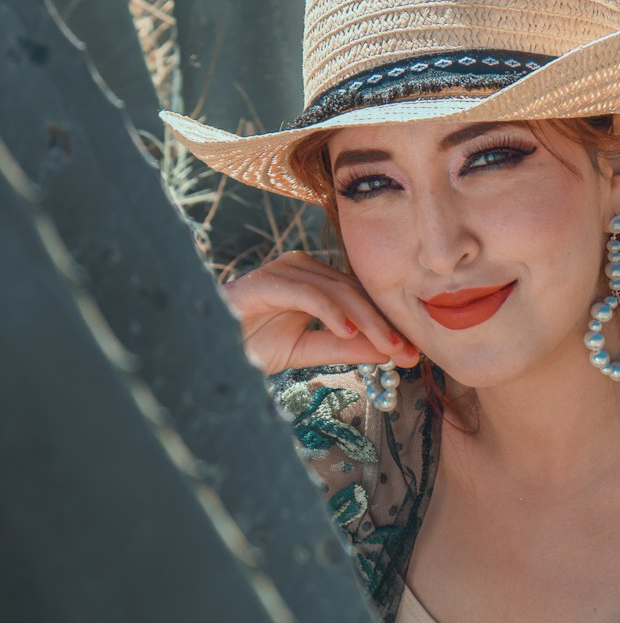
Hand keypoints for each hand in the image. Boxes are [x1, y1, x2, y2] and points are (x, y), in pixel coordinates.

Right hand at [220, 250, 420, 376]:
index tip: (413, 353)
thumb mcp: (306, 350)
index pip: (360, 296)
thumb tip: (389, 352)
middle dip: (384, 323)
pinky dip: (330, 311)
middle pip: (354, 291)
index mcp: (312, 280)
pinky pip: (306, 292)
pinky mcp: (264, 281)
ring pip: (336, 290)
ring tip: (387, 346)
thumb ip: (345, 347)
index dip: (387, 323)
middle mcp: (300, 268)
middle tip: (409, 352)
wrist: (204, 349)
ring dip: (366, 320)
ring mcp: (282, 270)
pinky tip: (348, 331)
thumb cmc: (248, 346)